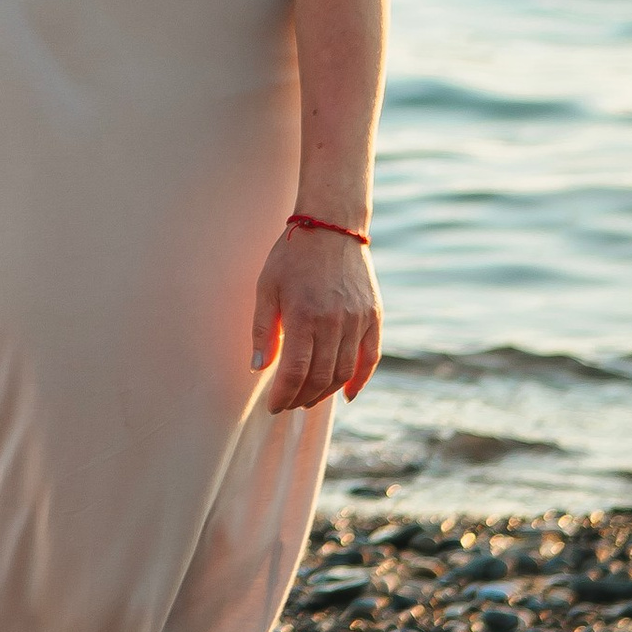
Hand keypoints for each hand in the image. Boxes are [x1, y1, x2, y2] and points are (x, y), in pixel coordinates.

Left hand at [252, 220, 381, 412]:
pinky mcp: (374, 316)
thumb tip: (258, 369)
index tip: (273, 406)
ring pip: (344, 372)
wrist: (331, 226)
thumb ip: (262, 330)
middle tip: (287, 404)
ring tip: (308, 399)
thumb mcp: (266, 287)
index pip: (295, 372)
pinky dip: (360, 380)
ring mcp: (358, 320)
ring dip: (325, 393)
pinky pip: (371, 357)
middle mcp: (335, 322)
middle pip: (320, 378)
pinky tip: (347, 395)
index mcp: (304, 315)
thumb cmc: (291, 256)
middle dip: (301, 398)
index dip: (283, 395)